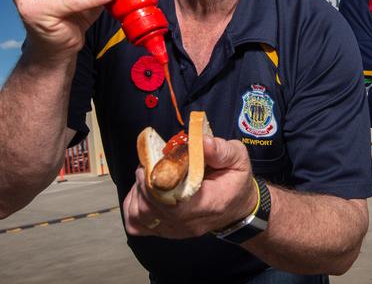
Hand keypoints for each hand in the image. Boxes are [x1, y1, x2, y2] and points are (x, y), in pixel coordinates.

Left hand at [123, 136, 258, 238]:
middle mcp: (189, 222)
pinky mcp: (165, 230)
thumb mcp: (237, 159)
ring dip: (138, 191)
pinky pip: (137, 224)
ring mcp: (175, 229)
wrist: (237, 207)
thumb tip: (202, 141)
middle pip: (151, 208)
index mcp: (208, 203)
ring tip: (149, 174)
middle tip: (150, 162)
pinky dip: (134, 206)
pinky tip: (144, 191)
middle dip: (144, 181)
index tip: (155, 162)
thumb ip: (220, 150)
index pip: (173, 202)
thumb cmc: (235, 180)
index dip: (157, 182)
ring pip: (140, 215)